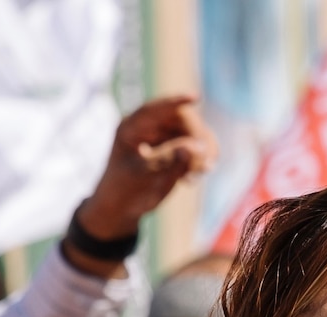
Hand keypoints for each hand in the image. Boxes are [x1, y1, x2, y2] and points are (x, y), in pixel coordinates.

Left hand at [77, 95, 217, 240]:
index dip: (176, 102)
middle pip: (181, 119)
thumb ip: (171, 161)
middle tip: (206, 164)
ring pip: (191, 131)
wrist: (121, 208)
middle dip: (198, 138)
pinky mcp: (171, 147)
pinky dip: (200, 158)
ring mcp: (160, 136)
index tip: (196, 98)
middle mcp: (147, 126)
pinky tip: (194, 177)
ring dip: (203, 149)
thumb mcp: (147, 178)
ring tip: (204, 171)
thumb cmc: (127, 193)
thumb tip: (197, 147)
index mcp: (131, 128)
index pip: (156, 109)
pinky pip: (194, 145)